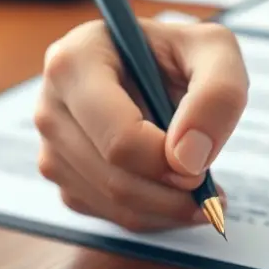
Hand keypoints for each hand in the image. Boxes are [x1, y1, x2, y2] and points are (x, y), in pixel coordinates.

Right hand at [34, 19, 247, 231]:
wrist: (159, 67)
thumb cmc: (182, 54)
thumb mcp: (216, 52)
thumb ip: (218, 95)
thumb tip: (188, 159)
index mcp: (75, 61)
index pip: (119, 139)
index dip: (166, 163)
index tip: (201, 166)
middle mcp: (51, 105)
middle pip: (113, 177)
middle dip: (171, 194)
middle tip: (211, 192)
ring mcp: (51, 145)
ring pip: (111, 203)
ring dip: (166, 210)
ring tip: (201, 191)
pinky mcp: (63, 176)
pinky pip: (107, 215)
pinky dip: (151, 216)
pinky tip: (173, 193)